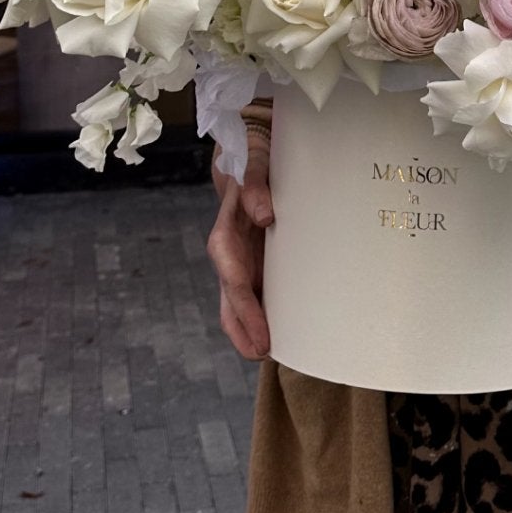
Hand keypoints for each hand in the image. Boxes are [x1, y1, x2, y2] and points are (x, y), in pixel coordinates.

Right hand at [207, 130, 274, 360]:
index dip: (247, 312)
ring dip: (251, 332)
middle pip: (230, 303)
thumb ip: (254, 185)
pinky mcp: (255, 263)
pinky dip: (264, 317)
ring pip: (238, 306)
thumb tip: (264, 215)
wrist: (251, 157)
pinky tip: (285, 333)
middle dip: (245, 332)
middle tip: (266, 356)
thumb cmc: (255, 163)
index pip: (234, 282)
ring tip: (275, 355)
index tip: (262, 340)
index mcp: (225, 237)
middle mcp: (229, 256)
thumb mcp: (254, 164)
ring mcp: (240, 262)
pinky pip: (256, 295)